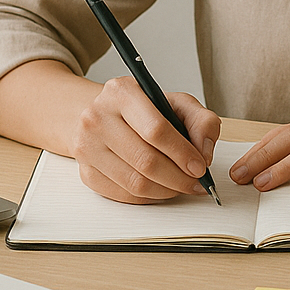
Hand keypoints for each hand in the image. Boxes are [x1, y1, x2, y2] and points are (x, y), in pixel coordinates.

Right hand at [70, 76, 220, 203]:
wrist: (103, 115)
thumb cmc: (143, 110)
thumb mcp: (177, 103)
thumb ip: (201, 121)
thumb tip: (204, 154)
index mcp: (122, 92)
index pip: (156, 130)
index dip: (182, 153)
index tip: (200, 167)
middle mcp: (98, 117)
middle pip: (145, 161)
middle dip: (178, 178)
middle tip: (196, 183)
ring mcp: (87, 147)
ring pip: (135, 183)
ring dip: (166, 191)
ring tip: (181, 186)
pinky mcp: (86, 172)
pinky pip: (123, 195)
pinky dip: (148, 197)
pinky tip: (161, 188)